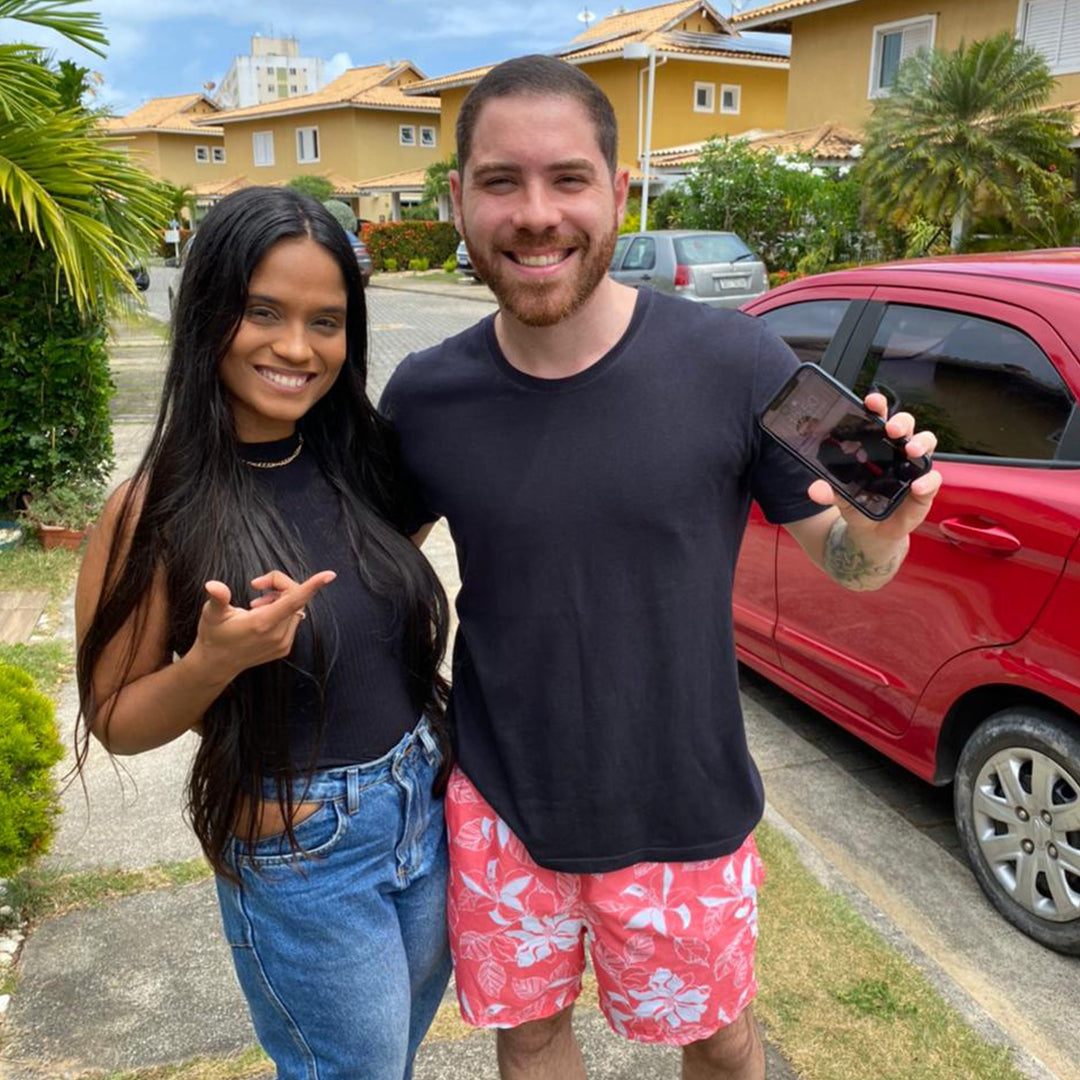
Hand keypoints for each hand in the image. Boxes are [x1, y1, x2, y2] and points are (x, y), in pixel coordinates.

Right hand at [189, 569, 335, 682]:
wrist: (217, 664)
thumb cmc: (213, 635)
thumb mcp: (212, 614)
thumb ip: (218, 598)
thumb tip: (212, 585)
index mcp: (262, 624)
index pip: (294, 600)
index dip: (312, 586)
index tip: (329, 575)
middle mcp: (277, 635)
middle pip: (294, 598)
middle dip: (280, 585)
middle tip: (258, 584)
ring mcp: (283, 643)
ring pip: (295, 609)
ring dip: (280, 599)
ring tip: (256, 605)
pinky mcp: (284, 648)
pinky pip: (292, 620)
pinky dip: (283, 612)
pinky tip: (263, 615)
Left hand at [807, 393, 942, 552]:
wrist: (873, 532)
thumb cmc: (860, 504)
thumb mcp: (842, 498)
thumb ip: (830, 492)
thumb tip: (815, 489)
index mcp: (876, 446)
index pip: (879, 419)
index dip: (878, 406)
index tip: (871, 401)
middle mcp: (897, 451)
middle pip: (906, 426)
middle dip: (901, 422)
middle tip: (892, 429)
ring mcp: (913, 468)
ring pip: (926, 444)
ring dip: (920, 443)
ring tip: (910, 450)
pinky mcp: (926, 487)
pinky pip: (933, 478)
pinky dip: (928, 480)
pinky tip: (917, 486)